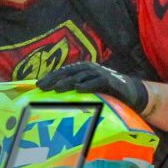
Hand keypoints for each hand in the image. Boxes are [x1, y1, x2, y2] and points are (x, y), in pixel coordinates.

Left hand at [33, 61, 149, 113]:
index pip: (63, 72)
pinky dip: (88, 84)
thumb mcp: (87, 90)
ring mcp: (100, 73)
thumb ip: (73, 91)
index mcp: (81, 70)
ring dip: (68, 82)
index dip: (50, 77)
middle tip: (43, 87)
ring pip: (81, 76)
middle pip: (69, 73)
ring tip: (57, 89)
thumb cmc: (104, 92)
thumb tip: (52, 98)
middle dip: (55, 79)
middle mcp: (89, 69)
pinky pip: (98, 82)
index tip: (37, 86)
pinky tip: (79, 89)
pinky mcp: (110, 80)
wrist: (129, 92)